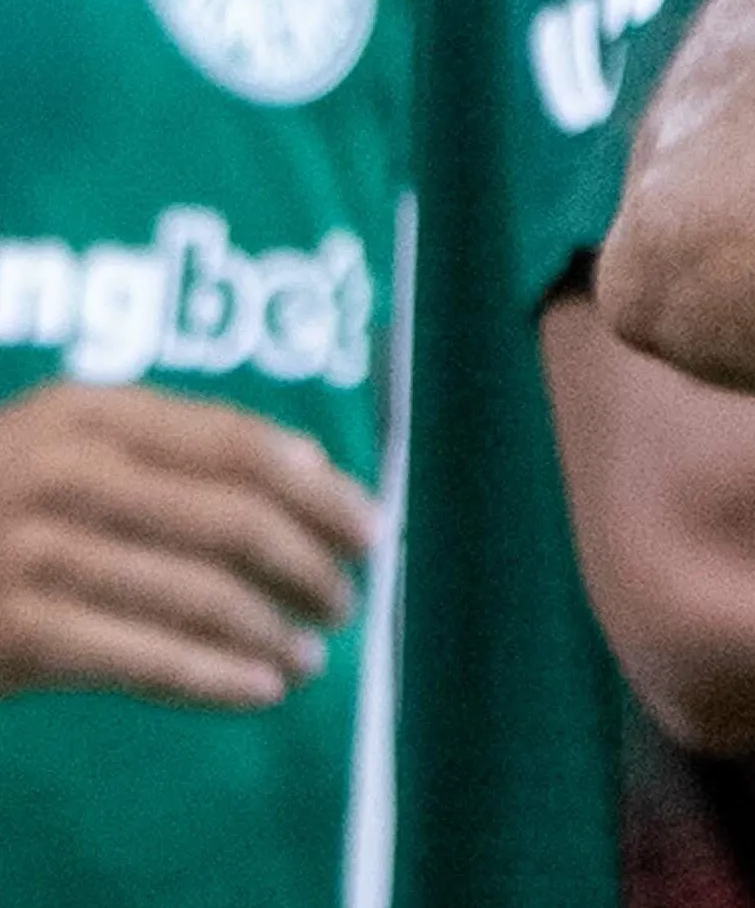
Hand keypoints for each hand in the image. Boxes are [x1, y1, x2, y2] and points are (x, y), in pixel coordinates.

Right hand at [0, 381, 374, 709]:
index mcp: (83, 411)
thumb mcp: (65, 451)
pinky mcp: (13, 631)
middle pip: (235, 519)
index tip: (373, 527)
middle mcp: (57, 468)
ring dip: (274, 631)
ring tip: (311, 654)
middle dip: (311, 566)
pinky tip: (262, 688)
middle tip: (348, 600)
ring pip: (201, 595)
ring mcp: (28, 551)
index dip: (322, 490)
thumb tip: (318, 471)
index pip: (238, 443)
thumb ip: (170, 452)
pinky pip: (146, 659)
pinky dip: (217, 677)